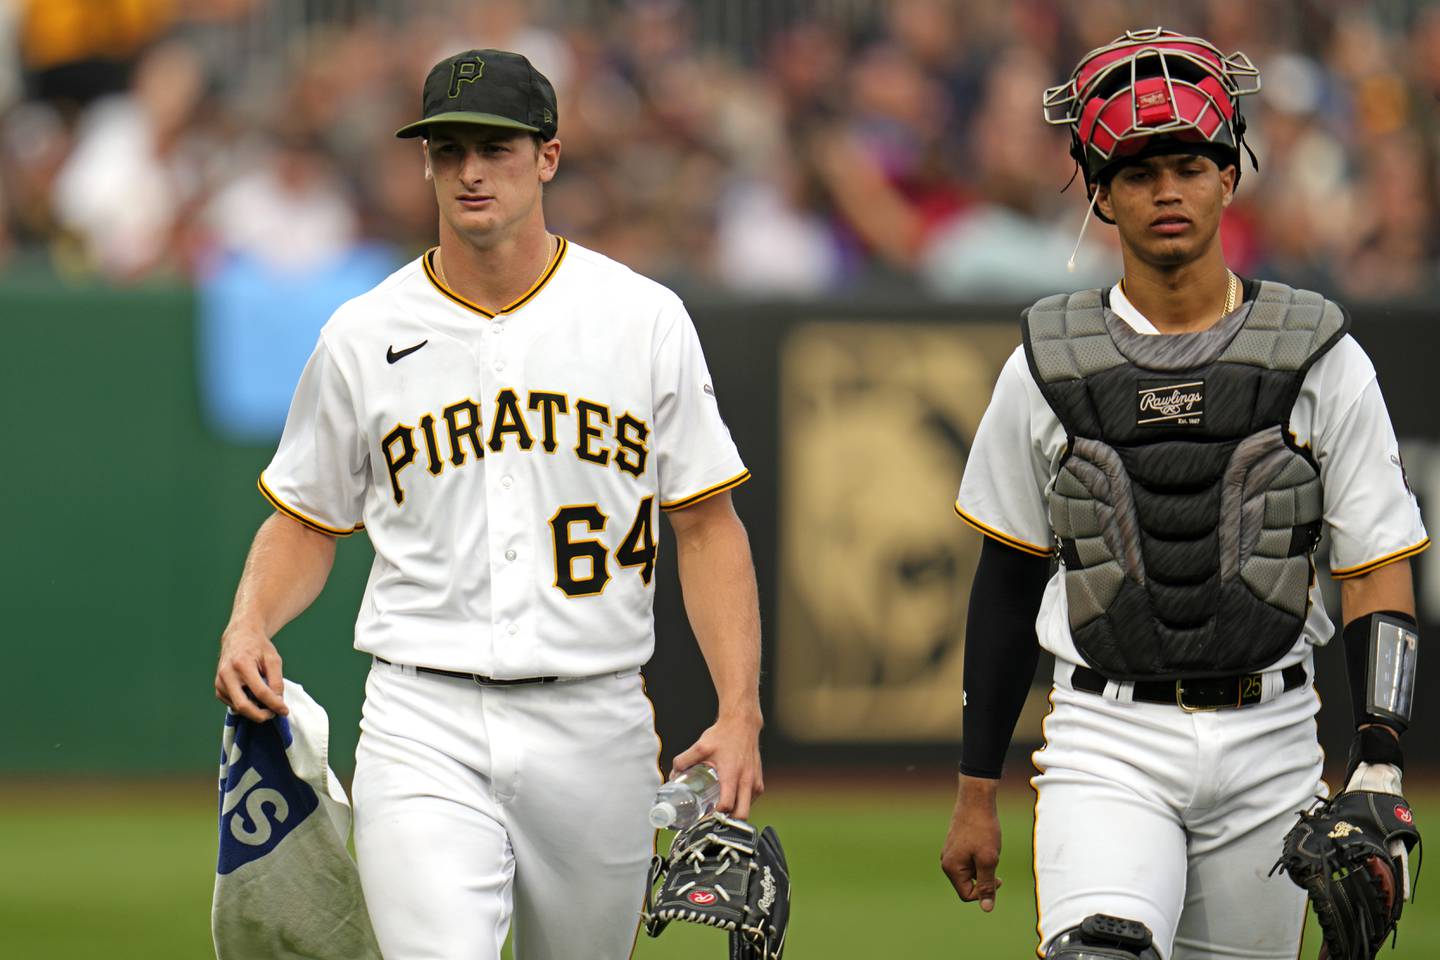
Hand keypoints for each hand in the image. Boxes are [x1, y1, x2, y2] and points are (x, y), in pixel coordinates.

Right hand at [215, 622, 287, 721]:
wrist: (239, 637)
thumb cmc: (258, 647)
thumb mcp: (273, 659)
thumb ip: (276, 681)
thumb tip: (278, 701)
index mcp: (242, 665)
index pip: (260, 692)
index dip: (274, 704)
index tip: (284, 711)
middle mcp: (227, 674)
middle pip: (243, 705)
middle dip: (260, 715)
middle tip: (274, 714)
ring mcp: (220, 683)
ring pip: (238, 707)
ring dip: (254, 710)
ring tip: (267, 702)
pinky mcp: (218, 689)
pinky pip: (233, 704)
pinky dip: (246, 705)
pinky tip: (254, 697)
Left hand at [671, 708, 763, 819]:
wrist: (743, 723)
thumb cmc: (722, 735)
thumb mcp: (700, 747)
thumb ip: (683, 760)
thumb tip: (673, 775)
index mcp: (732, 776)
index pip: (727, 805)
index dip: (715, 816)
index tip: (704, 819)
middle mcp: (746, 781)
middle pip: (742, 815)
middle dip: (729, 823)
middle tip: (715, 822)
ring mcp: (755, 781)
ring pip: (748, 808)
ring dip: (736, 813)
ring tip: (721, 811)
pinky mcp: (759, 779)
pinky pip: (752, 798)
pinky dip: (743, 803)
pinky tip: (731, 798)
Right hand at [940, 774, 1002, 911]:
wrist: (976, 800)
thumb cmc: (982, 829)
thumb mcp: (988, 860)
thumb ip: (987, 885)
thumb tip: (987, 908)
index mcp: (951, 868)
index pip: (967, 895)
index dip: (985, 892)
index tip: (998, 877)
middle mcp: (946, 862)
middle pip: (967, 884)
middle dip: (984, 877)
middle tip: (994, 860)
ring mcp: (949, 853)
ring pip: (970, 872)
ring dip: (983, 867)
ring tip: (989, 849)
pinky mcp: (955, 845)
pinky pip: (968, 861)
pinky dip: (980, 857)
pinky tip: (985, 843)